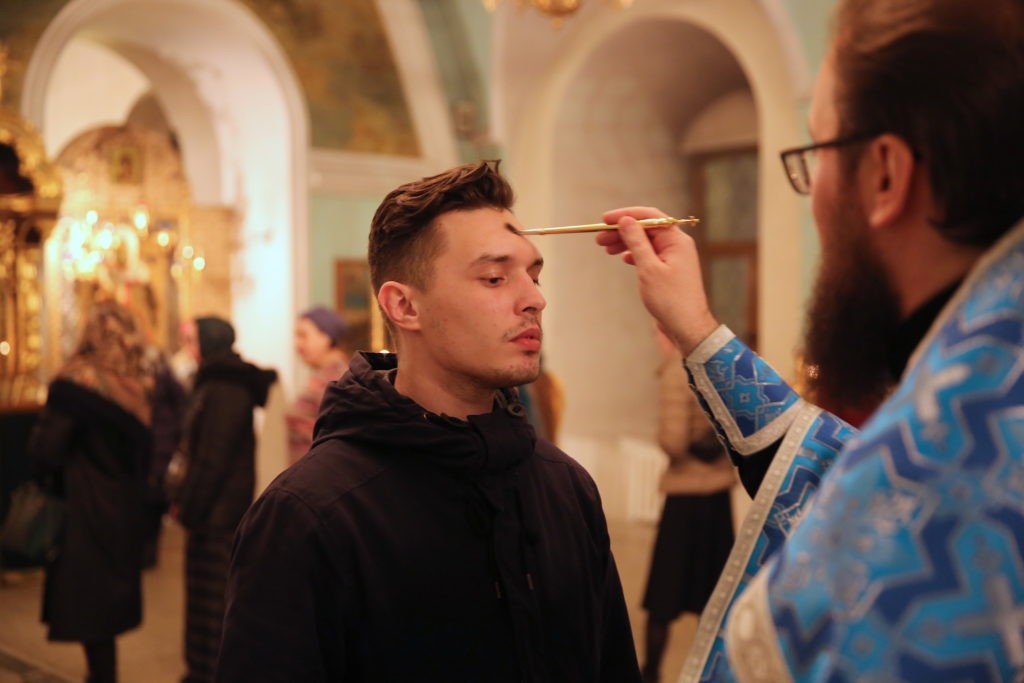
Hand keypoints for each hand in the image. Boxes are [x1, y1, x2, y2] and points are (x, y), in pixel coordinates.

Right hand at [596, 206, 717, 354]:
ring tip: (605, 248)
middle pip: (646, 229)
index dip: (626, 215)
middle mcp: (676, 245)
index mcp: (676, 240)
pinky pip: (649, 255)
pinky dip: (634, 254)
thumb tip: (626, 221)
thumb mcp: (648, 269)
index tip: (605, 219)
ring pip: (645, 242)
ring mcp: (673, 258)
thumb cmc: (671, 300)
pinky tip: (623, 258)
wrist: (687, 327)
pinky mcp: (668, 271)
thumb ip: (637, 242)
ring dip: (625, 242)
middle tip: (599, 237)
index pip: (650, 217)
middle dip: (622, 230)